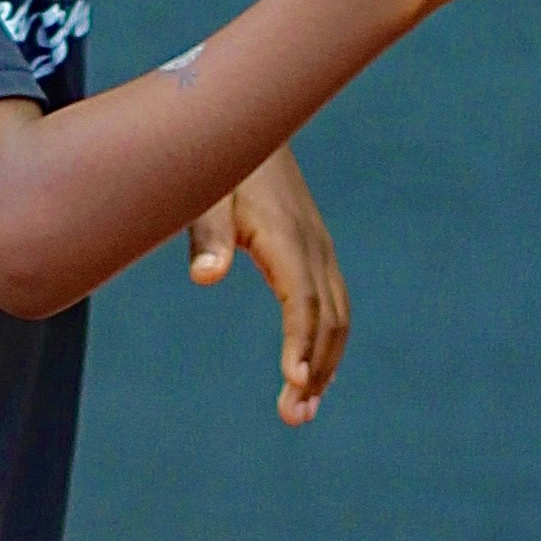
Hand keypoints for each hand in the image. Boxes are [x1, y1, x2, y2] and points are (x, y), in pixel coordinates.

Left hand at [187, 147, 349, 424]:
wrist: (247, 124)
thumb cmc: (218, 163)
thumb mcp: (203, 194)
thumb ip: (205, 236)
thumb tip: (206, 279)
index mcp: (286, 236)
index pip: (302, 300)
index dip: (301, 343)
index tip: (294, 383)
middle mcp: (312, 246)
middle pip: (328, 318)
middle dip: (316, 370)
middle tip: (292, 417)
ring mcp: (318, 250)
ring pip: (336, 316)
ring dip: (325, 365)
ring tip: (299, 410)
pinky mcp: (314, 252)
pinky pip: (331, 305)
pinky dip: (326, 343)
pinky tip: (311, 374)